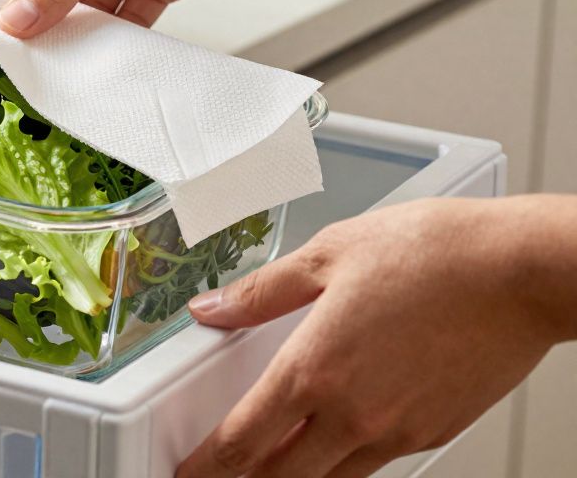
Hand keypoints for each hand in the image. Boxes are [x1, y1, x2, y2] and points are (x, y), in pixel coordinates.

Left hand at [177, 196, 576, 477]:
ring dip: (295, 475)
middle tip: (222, 474)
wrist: (521, 271)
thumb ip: (261, 292)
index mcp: (315, 369)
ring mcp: (396, 431)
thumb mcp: (328, 254)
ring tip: (273, 461)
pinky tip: (339, 434)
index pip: (242, 439)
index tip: (188, 472)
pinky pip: (375, 461)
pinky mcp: (433, 432)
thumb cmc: (437, 253)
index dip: (207, 464)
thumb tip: (212, 308)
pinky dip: (346, 458)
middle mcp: (352, 413)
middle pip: (280, 476)